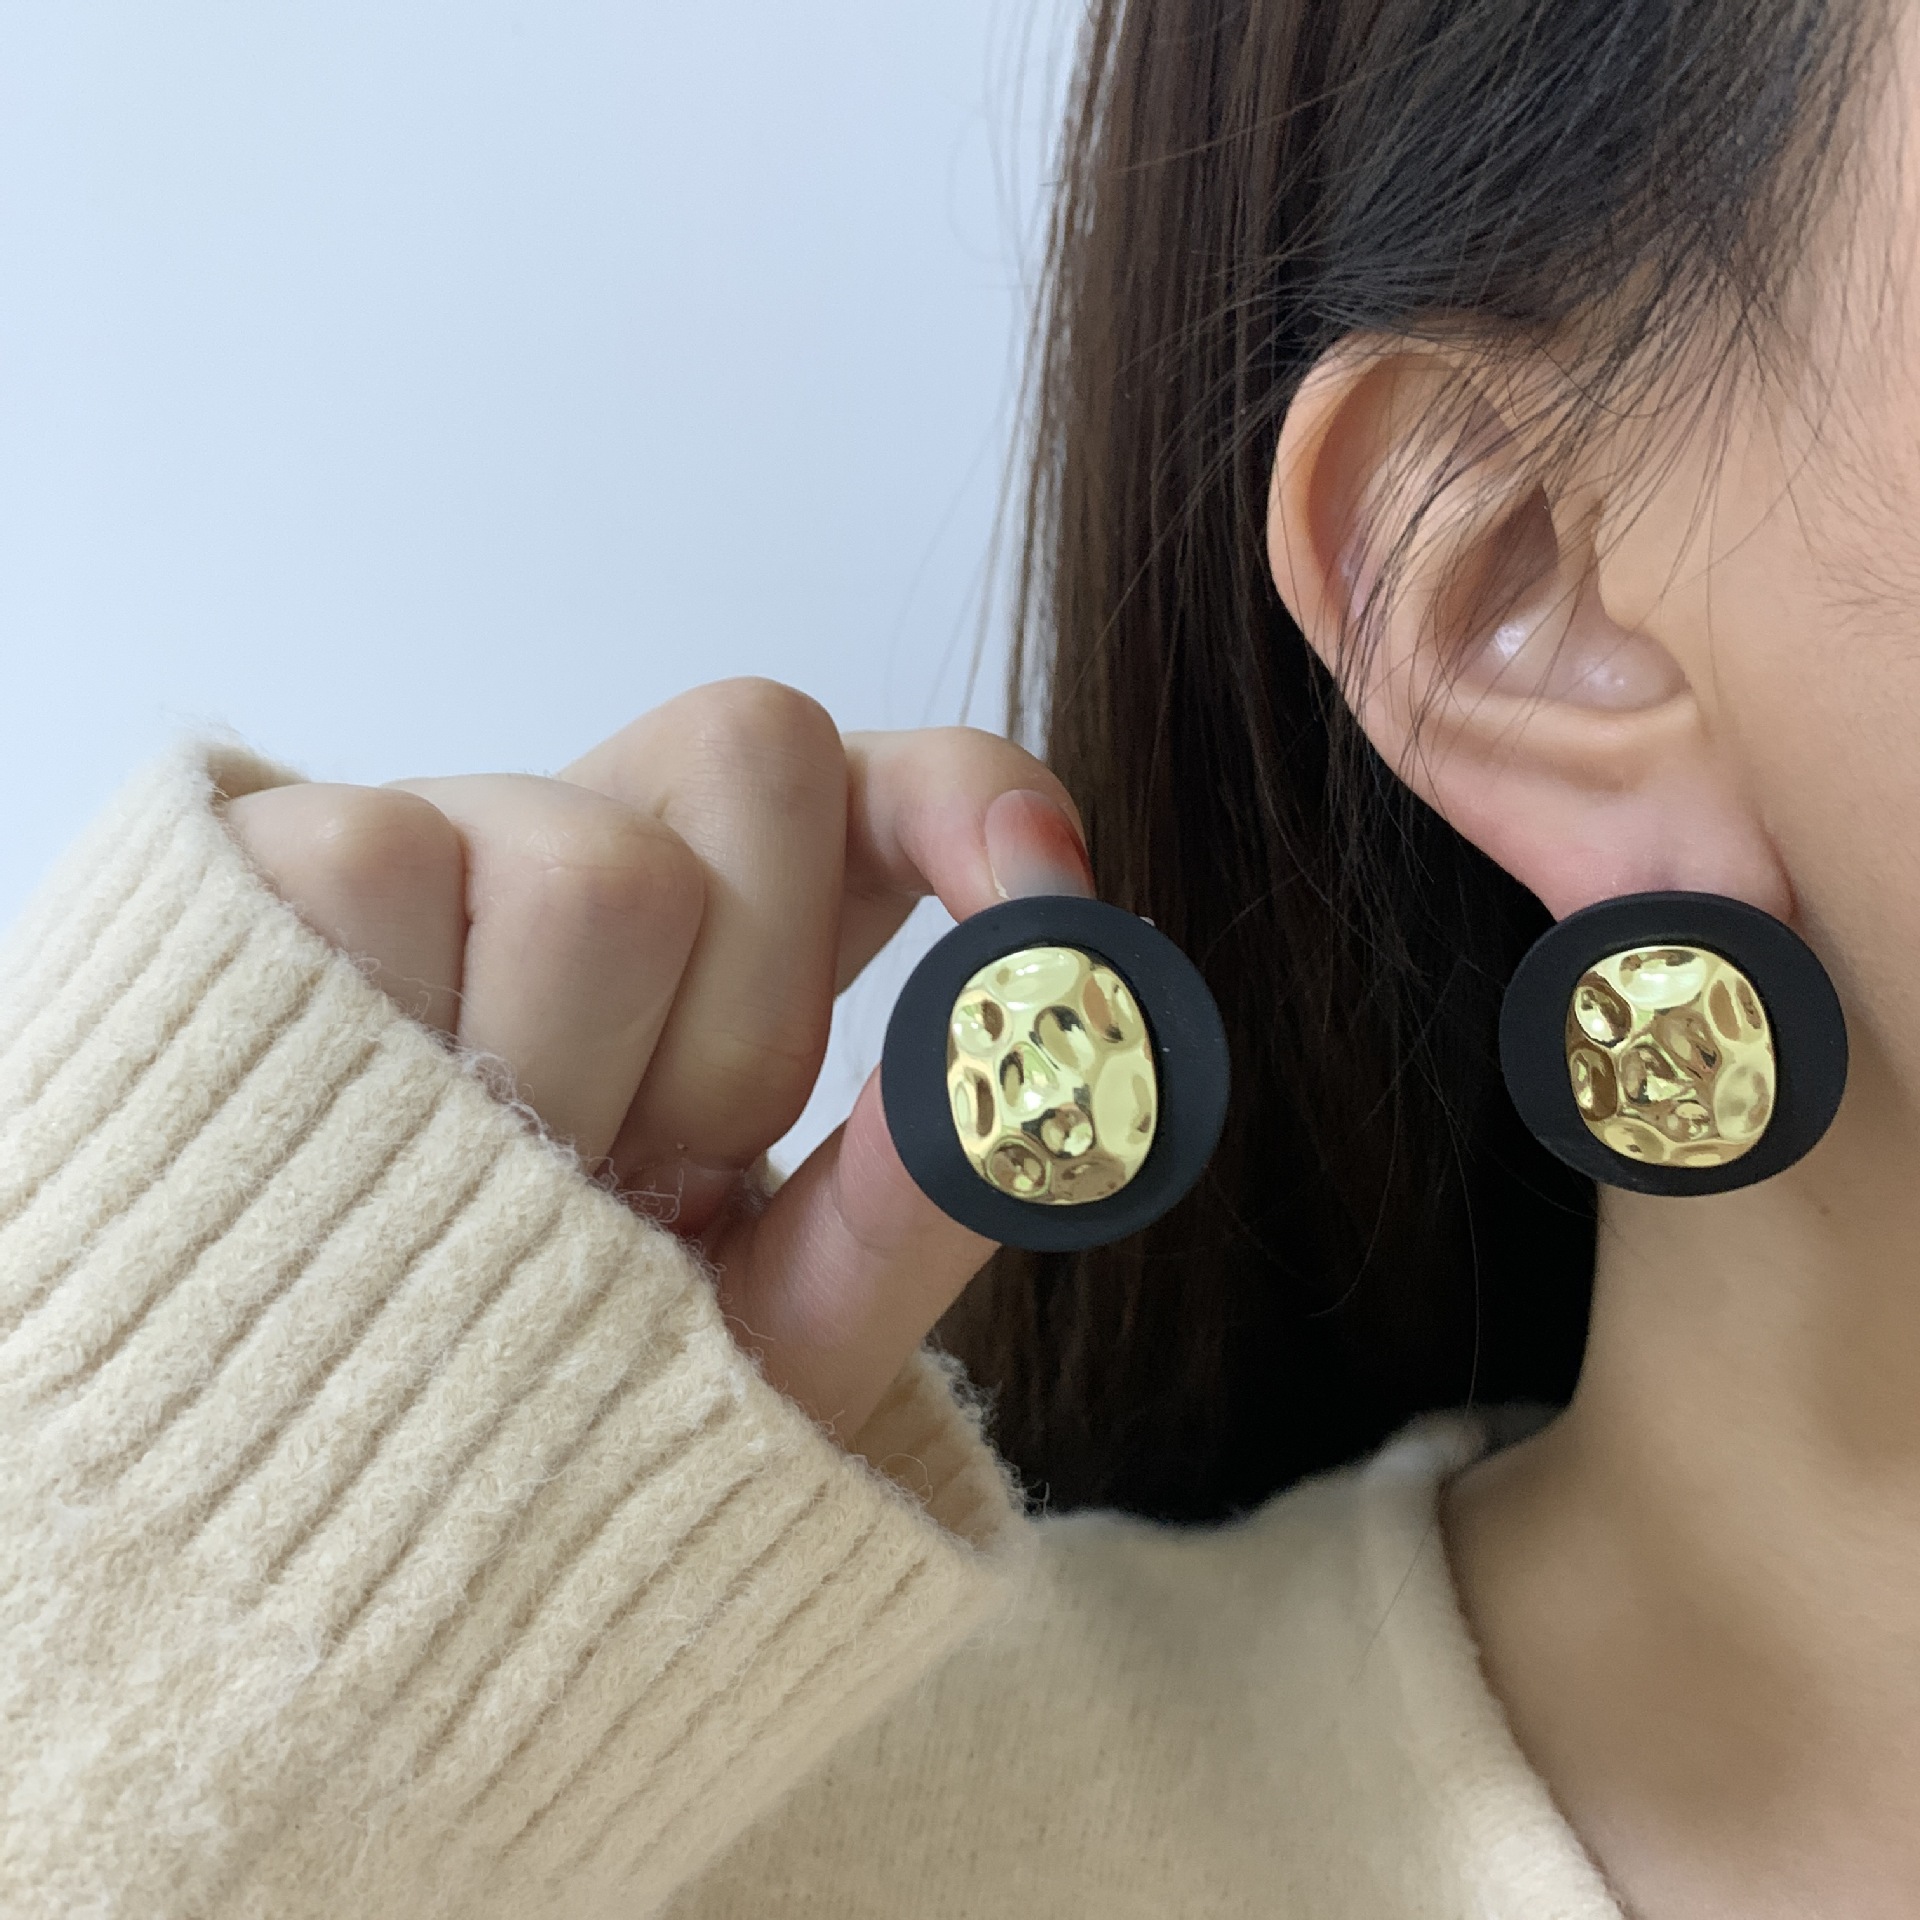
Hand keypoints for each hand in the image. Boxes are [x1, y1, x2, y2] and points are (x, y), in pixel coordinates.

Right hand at [224, 679, 1093, 1438]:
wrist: (300, 1504)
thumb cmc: (552, 1409)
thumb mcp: (763, 1343)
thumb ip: (908, 1215)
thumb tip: (1019, 1079)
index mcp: (728, 944)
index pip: (875, 777)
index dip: (969, 791)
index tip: (1035, 890)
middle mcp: (591, 852)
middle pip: (756, 752)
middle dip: (744, 1014)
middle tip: (641, 1176)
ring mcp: (434, 844)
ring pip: (587, 853)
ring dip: (572, 1075)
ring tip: (490, 1206)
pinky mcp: (265, 867)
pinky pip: (370, 866)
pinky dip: (404, 1040)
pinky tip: (366, 1156)